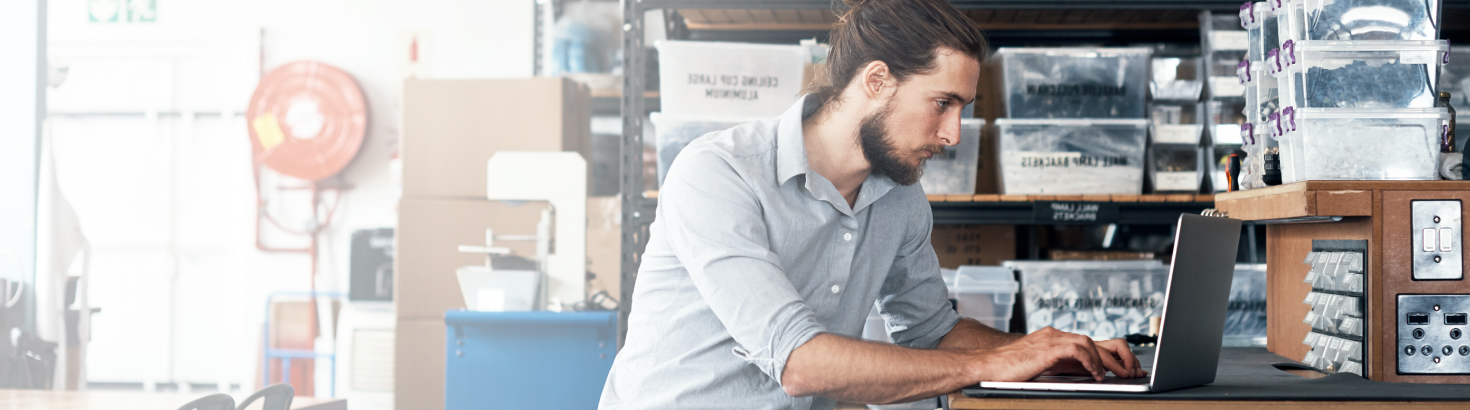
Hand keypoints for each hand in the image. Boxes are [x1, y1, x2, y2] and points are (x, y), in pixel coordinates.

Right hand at [969, 327, 1145, 381]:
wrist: (987, 365)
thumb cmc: (1008, 369)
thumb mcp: (1040, 366)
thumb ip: (1059, 365)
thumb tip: (1082, 373)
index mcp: (1053, 338)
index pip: (1087, 342)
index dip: (1107, 355)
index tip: (1119, 369)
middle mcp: (1054, 334)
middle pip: (1093, 339)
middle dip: (1114, 356)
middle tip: (1127, 372)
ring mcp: (1051, 339)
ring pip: (1089, 342)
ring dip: (1106, 360)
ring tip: (1115, 375)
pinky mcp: (1048, 347)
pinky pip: (1078, 349)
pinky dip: (1091, 361)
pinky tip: (1095, 373)